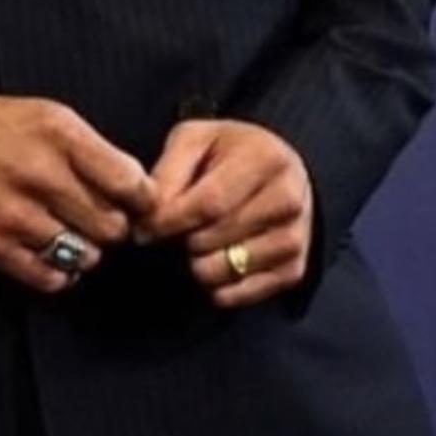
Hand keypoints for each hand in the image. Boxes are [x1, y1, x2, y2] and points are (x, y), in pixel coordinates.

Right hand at [0, 93, 155, 293]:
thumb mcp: (46, 114)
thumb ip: (91, 149)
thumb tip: (137, 188)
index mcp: (58, 133)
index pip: (128, 181)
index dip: (143, 198)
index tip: (140, 203)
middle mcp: (40, 173)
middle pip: (112, 226)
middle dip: (114, 226)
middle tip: (100, 217)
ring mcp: (16, 214)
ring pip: (86, 255)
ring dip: (86, 249)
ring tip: (71, 231)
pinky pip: (52, 278)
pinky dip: (60, 271)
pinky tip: (51, 250)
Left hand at [135, 118, 313, 308]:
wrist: (281, 169)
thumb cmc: (229, 151)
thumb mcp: (195, 139)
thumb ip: (169, 171)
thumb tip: (149, 213)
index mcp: (265, 159)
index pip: (209, 204)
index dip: (169, 221)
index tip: (142, 229)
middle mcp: (288, 201)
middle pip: (211, 240)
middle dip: (179, 239)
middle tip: (173, 227)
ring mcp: (294, 239)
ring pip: (221, 272)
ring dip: (195, 262)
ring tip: (198, 238)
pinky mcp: (293, 271)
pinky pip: (235, 295)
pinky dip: (214, 284)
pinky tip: (215, 256)